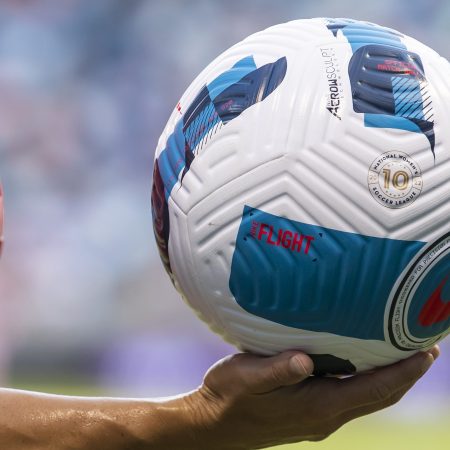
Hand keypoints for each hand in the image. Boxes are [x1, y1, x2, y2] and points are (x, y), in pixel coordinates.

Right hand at [184, 346, 438, 449]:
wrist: (212, 427)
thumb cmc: (227, 397)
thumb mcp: (246, 378)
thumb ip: (277, 370)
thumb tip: (307, 360)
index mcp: (317, 406)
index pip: (374, 389)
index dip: (404, 371)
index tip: (427, 351)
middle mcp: (326, 416)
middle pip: (380, 396)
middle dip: (408, 374)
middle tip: (428, 346)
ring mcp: (320, 418)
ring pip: (369, 398)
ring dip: (393, 379)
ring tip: (407, 354)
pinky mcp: (311, 415)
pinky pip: (353, 398)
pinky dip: (371, 382)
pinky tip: (366, 365)